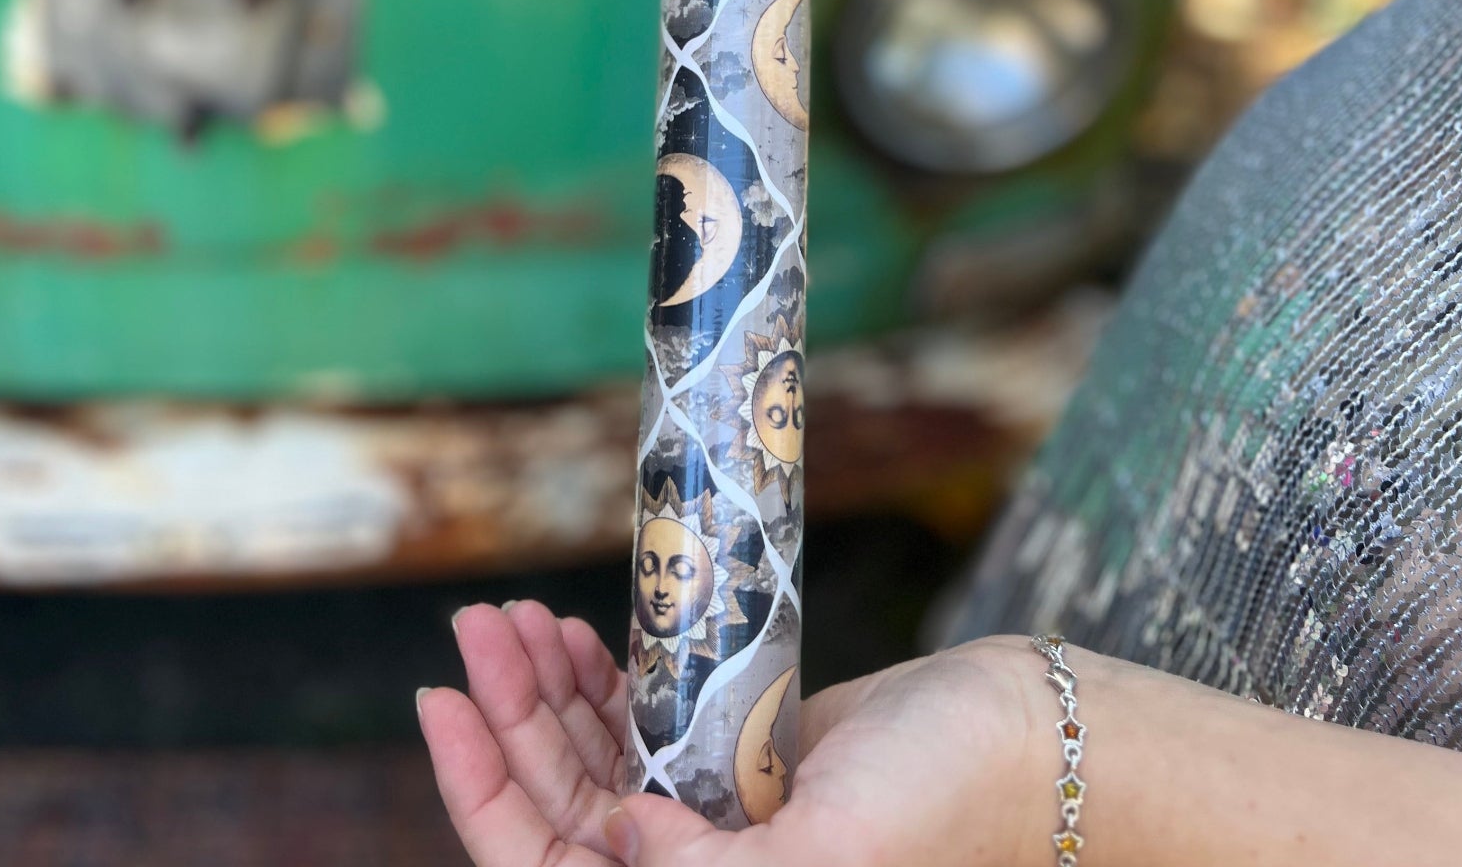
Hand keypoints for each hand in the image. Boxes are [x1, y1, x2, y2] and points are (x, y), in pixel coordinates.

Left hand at [418, 601, 1036, 866]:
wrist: (1021, 735)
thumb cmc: (945, 804)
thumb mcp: (830, 858)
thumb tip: (611, 840)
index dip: (477, 793)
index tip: (440, 698)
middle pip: (557, 804)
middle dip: (506, 713)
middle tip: (477, 623)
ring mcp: (712, 814)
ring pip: (593, 758)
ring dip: (545, 688)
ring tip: (513, 618)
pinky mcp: (738, 758)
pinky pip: (642, 726)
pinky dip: (602, 682)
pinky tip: (576, 638)